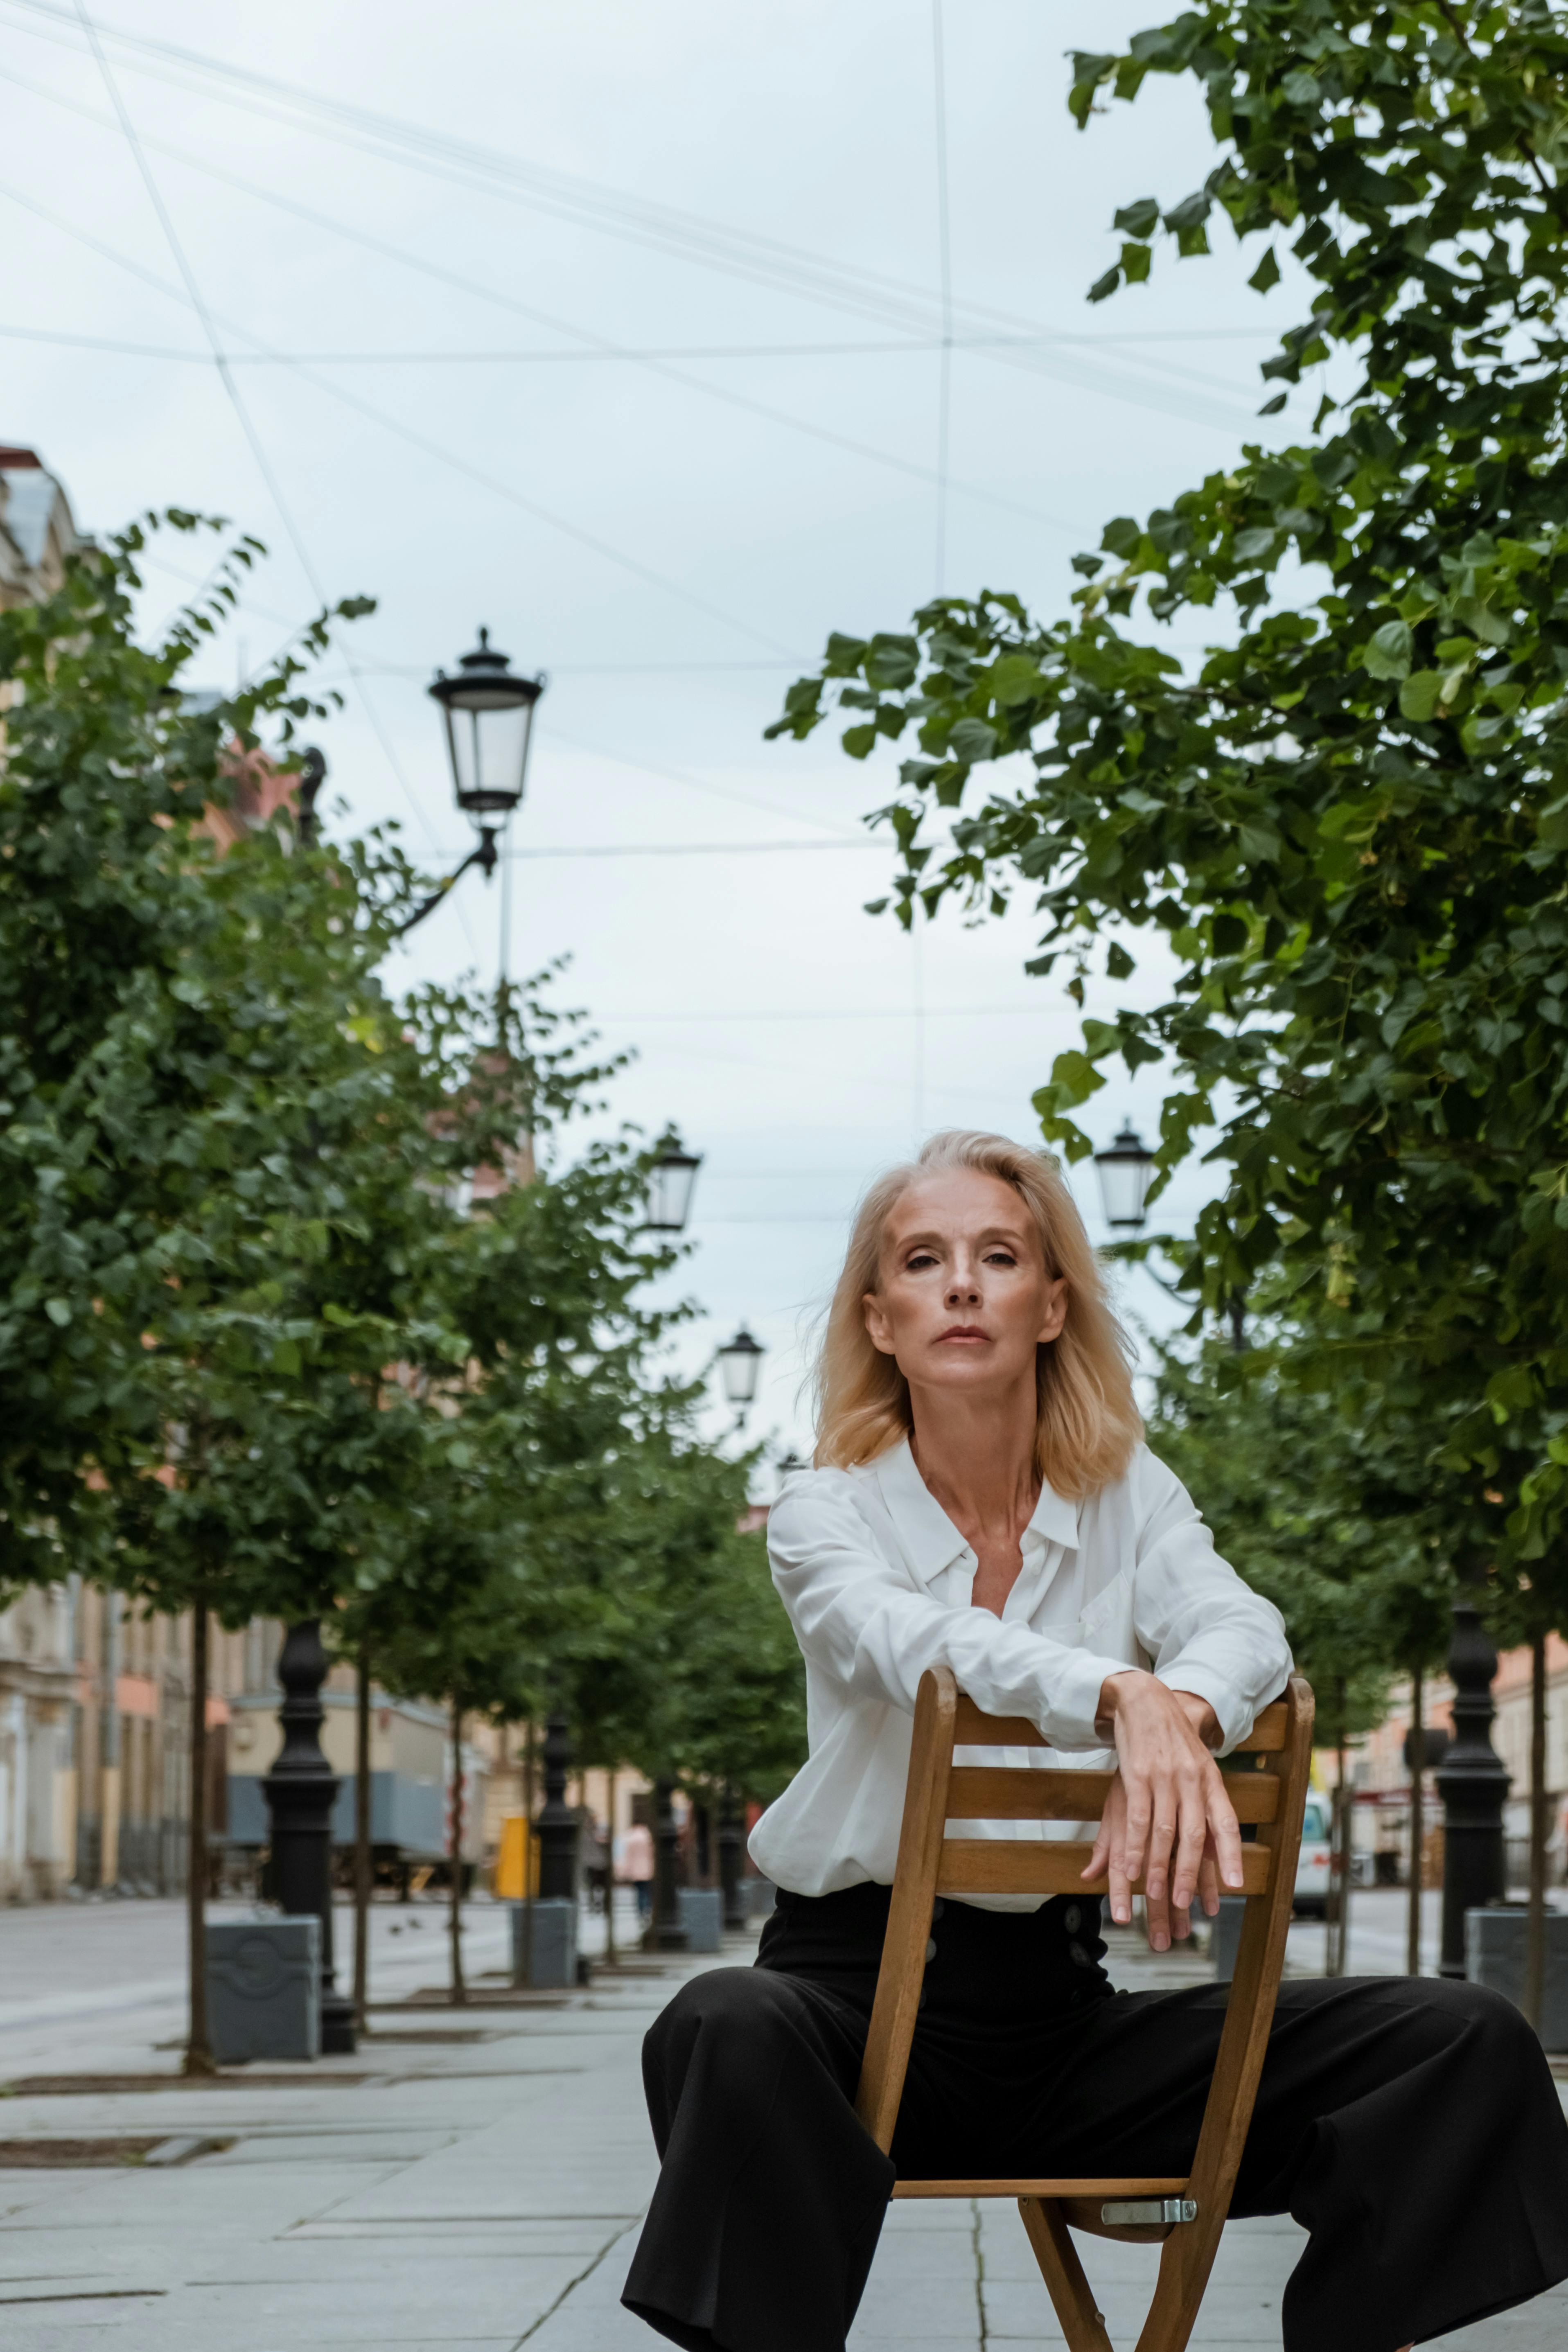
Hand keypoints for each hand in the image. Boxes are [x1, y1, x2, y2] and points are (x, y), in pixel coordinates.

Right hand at [1083, 1674, 1242, 1951]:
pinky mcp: (1137, 1774)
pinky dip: (1133, 1846)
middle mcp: (1192, 1779)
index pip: (1225, 1822)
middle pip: (1193, 1835)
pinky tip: (1129, 1868)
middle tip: (1183, 1905)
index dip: (1230, 1855)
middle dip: (1188, 1874)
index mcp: (1211, 1780)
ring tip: (1155, 1897)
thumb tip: (1212, 1852)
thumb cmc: (1173, 1741)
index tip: (1233, 1885)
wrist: (1145, 1699)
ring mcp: (1164, 1776)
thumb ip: (1204, 1809)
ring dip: (1158, 1868)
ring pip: (1163, 1832)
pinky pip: (1136, 1817)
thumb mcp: (1198, 1769)